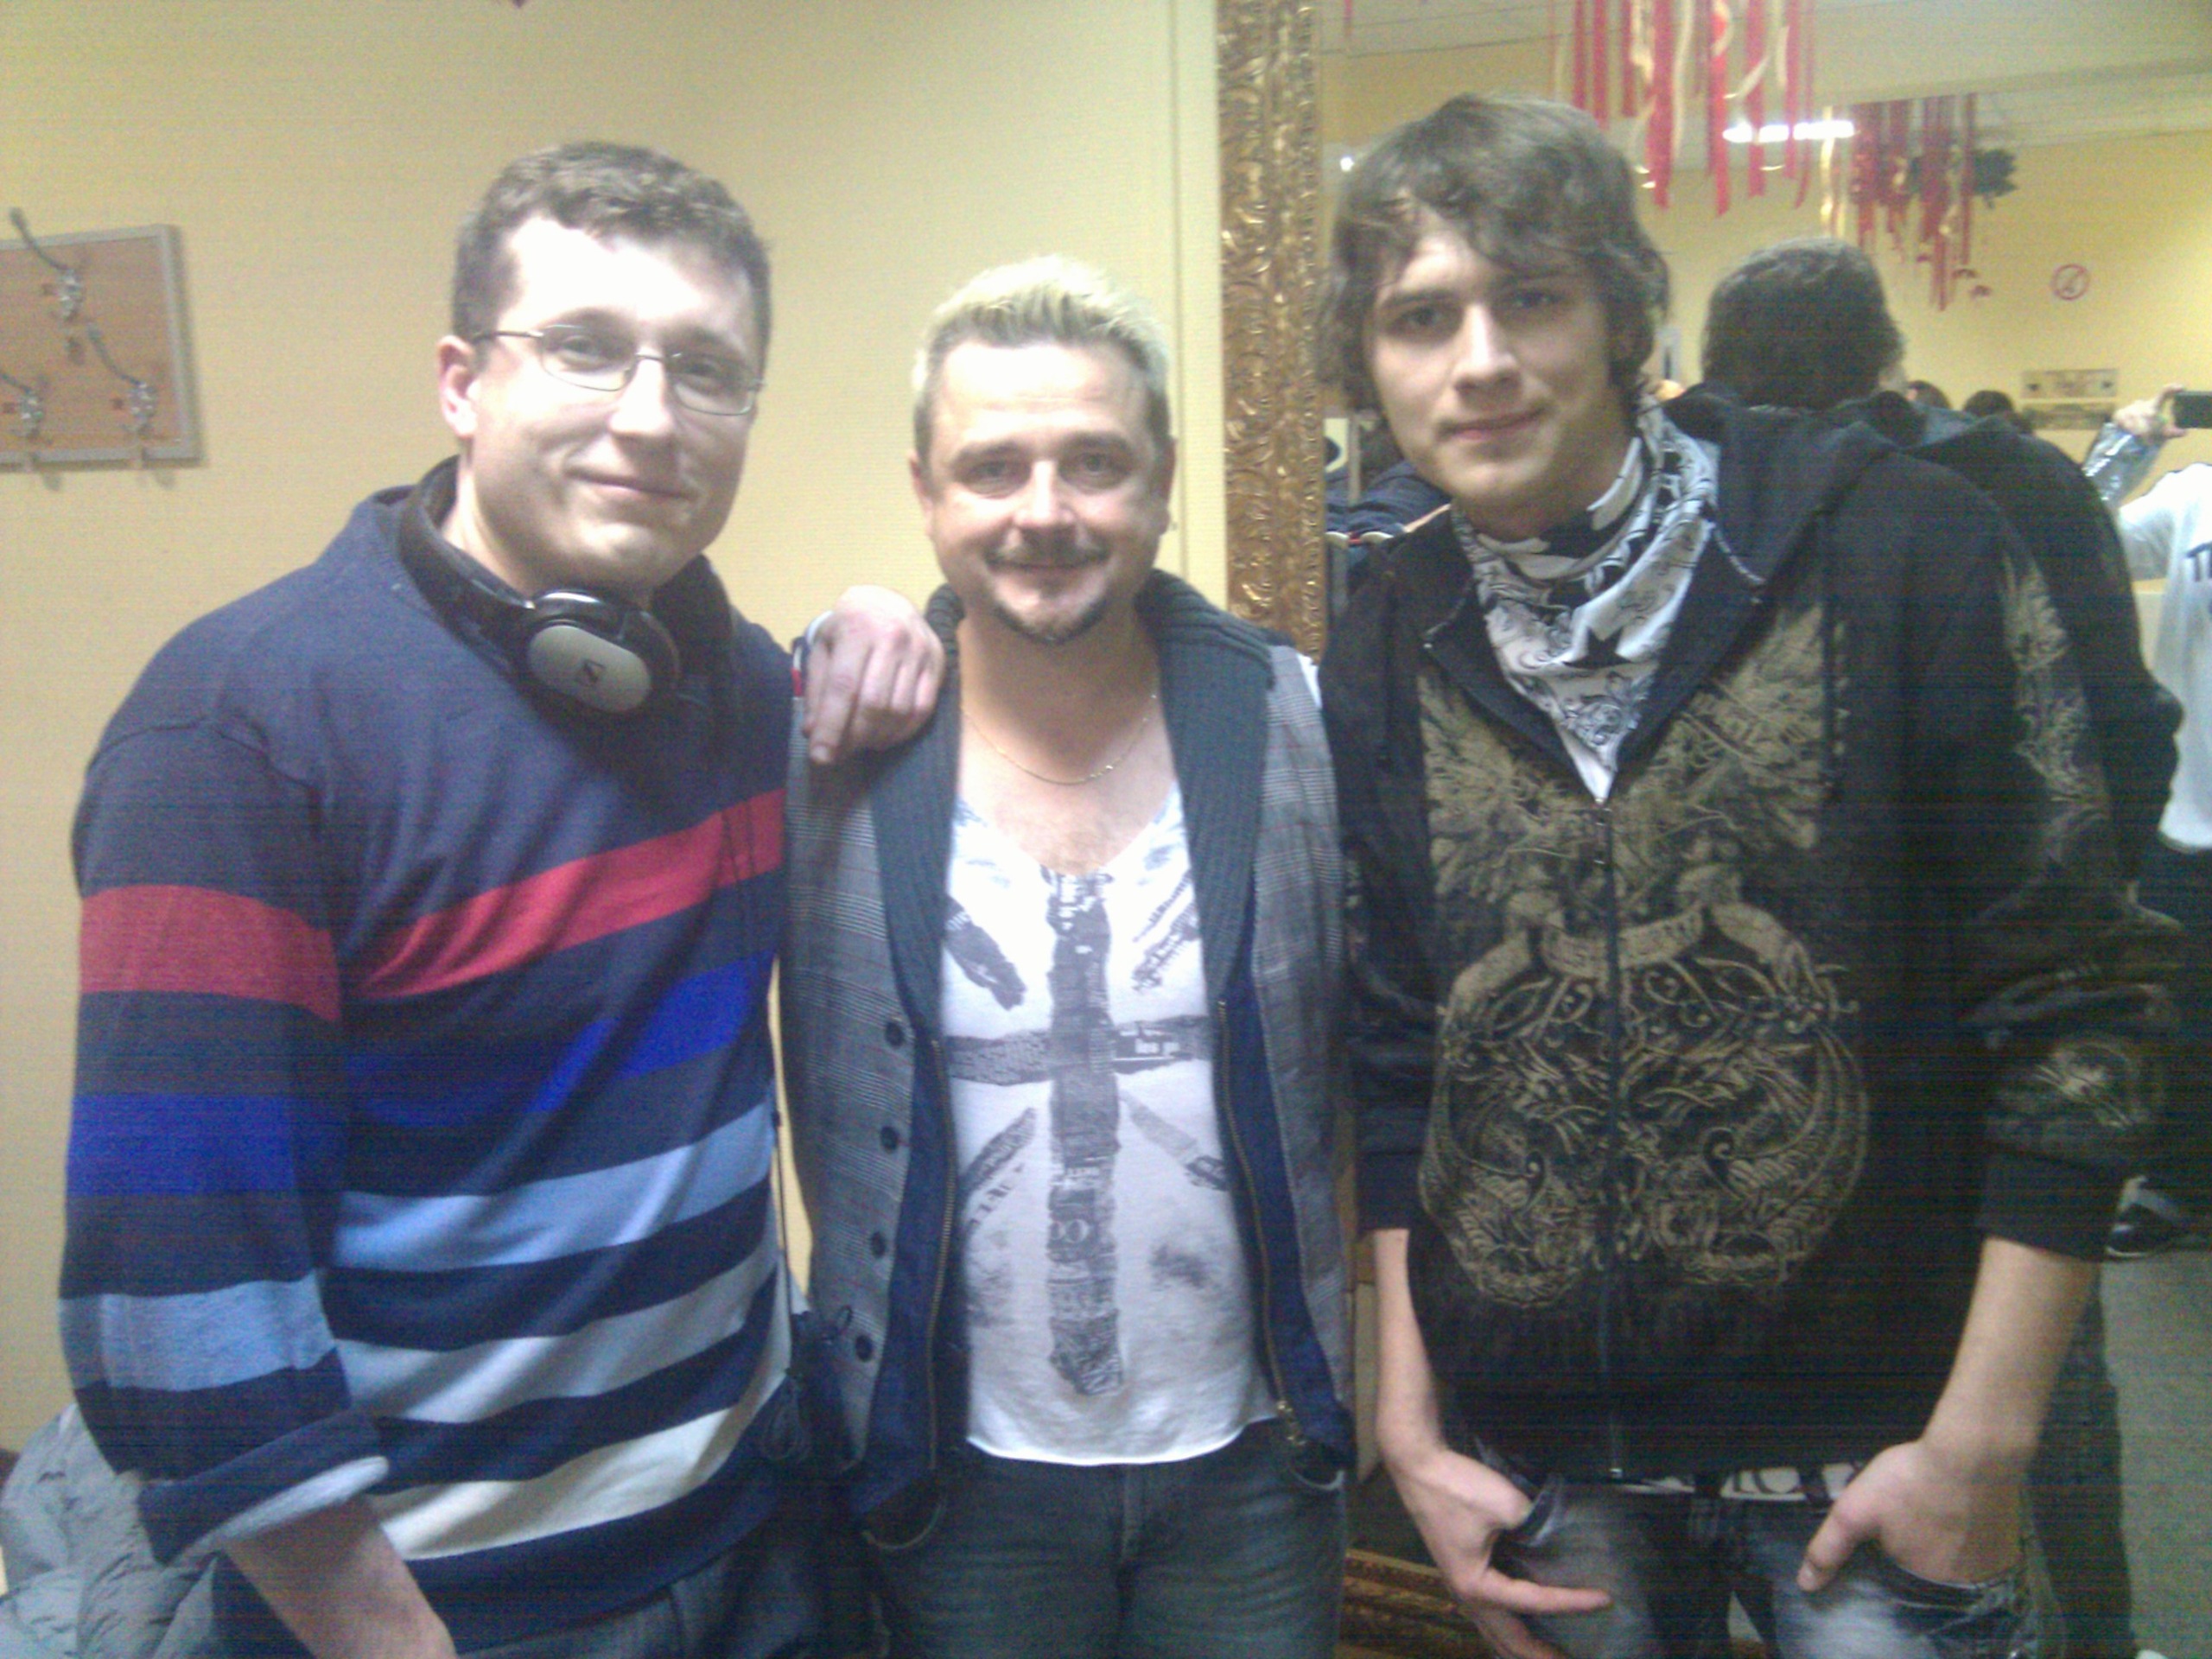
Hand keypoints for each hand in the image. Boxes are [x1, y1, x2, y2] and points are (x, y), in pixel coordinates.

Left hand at [801, 586, 944, 763]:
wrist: (888, 601)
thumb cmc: (849, 627)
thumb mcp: (824, 649)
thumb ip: (817, 690)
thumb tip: (813, 733)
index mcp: (858, 629)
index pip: (844, 687)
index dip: (832, 726)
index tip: (821, 757)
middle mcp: (894, 637)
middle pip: (874, 703)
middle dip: (854, 737)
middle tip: (840, 753)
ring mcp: (921, 650)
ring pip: (900, 711)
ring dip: (877, 737)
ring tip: (860, 744)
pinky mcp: (938, 663)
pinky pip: (923, 710)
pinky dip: (902, 732)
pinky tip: (884, 737)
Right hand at [1380, 1436, 1609, 1658]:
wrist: (1418, 1466)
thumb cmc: (1458, 1488)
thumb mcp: (1506, 1505)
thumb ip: (1537, 1527)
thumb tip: (1558, 1539)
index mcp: (1477, 1585)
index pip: (1535, 1602)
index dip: (1572, 1602)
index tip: (1604, 1600)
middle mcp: (1466, 1597)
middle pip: (1508, 1641)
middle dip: (1540, 1655)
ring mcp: (1459, 1588)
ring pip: (1493, 1634)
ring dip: (1521, 1648)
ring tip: (1549, 1652)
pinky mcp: (1459, 1574)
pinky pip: (1487, 1617)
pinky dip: (1508, 1630)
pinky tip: (1522, 1622)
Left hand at [1798, 1439, 2024, 1594]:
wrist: (1973, 1454)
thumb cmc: (1909, 1483)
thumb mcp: (1855, 1512)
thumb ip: (1830, 1549)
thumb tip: (1806, 1585)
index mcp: (1924, 1585)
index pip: (1903, 1588)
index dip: (1894, 1563)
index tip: (1889, 1541)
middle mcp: (1963, 1588)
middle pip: (1933, 1577)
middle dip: (1919, 1555)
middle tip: (1911, 1522)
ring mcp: (1993, 1569)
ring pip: (1960, 1565)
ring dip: (1946, 1547)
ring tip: (1931, 1517)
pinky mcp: (2011, 1548)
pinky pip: (1984, 1552)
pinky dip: (1970, 1538)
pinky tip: (1959, 1514)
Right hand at [2113, 383, 2184, 443]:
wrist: (2128, 441)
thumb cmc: (2148, 434)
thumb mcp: (2162, 434)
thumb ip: (2172, 433)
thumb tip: (2184, 432)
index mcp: (2155, 405)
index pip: (2164, 394)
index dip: (2172, 389)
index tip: (2180, 388)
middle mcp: (2143, 403)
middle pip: (2149, 412)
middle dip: (2149, 427)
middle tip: (2149, 437)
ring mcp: (2131, 407)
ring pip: (2136, 416)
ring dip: (2138, 429)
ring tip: (2140, 438)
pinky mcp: (2120, 413)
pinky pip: (2124, 419)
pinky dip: (2127, 427)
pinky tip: (2129, 432)